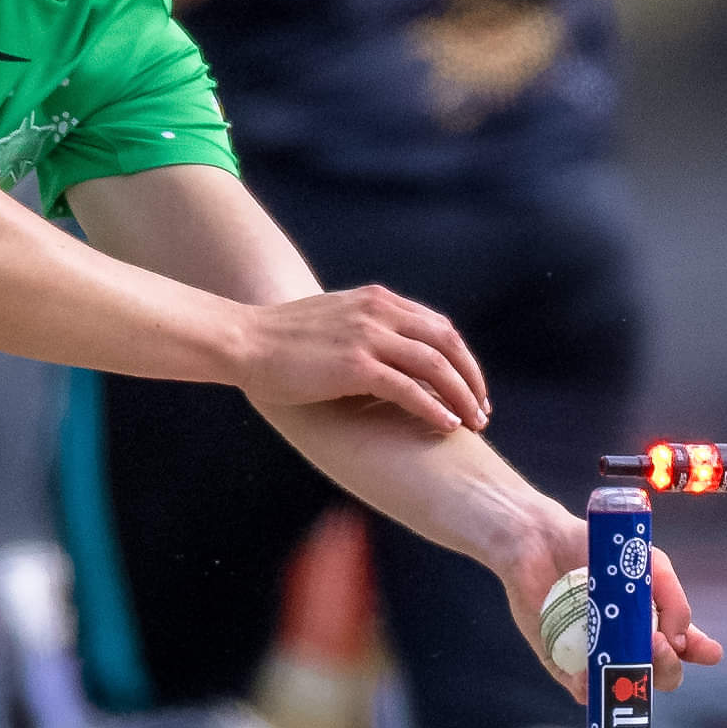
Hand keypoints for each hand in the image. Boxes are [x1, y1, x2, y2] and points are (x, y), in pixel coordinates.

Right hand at [234, 287, 491, 432]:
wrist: (243, 341)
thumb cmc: (282, 340)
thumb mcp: (334, 322)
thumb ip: (365, 331)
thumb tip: (387, 361)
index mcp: (378, 301)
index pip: (439, 328)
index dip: (462, 359)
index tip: (472, 388)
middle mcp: (379, 313)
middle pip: (447, 343)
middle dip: (472, 379)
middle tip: (483, 410)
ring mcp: (368, 337)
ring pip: (435, 366)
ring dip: (462, 397)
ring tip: (474, 423)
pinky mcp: (355, 366)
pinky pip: (410, 389)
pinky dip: (434, 408)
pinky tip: (447, 426)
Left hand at [504, 523, 721, 691]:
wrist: (540, 543)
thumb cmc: (599, 551)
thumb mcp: (648, 563)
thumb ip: (673, 599)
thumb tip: (679, 641)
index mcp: (656, 622)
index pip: (686, 647)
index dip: (701, 653)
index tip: (707, 651)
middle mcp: (631, 645)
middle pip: (662, 675)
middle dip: (668, 667)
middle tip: (658, 644)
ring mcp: (600, 659)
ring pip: (626, 689)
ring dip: (633, 681)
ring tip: (627, 656)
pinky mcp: (567, 668)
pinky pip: (585, 692)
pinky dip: (590, 687)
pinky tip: (588, 673)